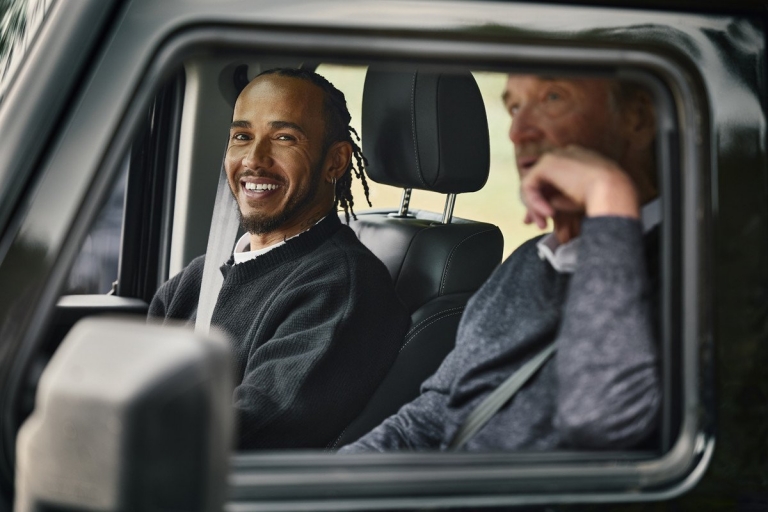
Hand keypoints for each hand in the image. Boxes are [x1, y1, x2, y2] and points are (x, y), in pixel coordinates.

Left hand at [520, 145, 639, 235]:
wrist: (613, 192)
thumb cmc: (601, 200)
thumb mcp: (574, 202)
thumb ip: (554, 202)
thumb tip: (534, 213)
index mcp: (576, 161)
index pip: (552, 179)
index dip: (543, 199)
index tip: (543, 219)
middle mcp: (564, 155)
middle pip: (540, 181)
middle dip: (534, 204)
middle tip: (540, 225)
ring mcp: (555, 156)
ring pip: (532, 184)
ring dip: (535, 207)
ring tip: (544, 223)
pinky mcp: (546, 163)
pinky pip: (529, 185)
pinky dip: (535, 202)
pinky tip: (549, 213)